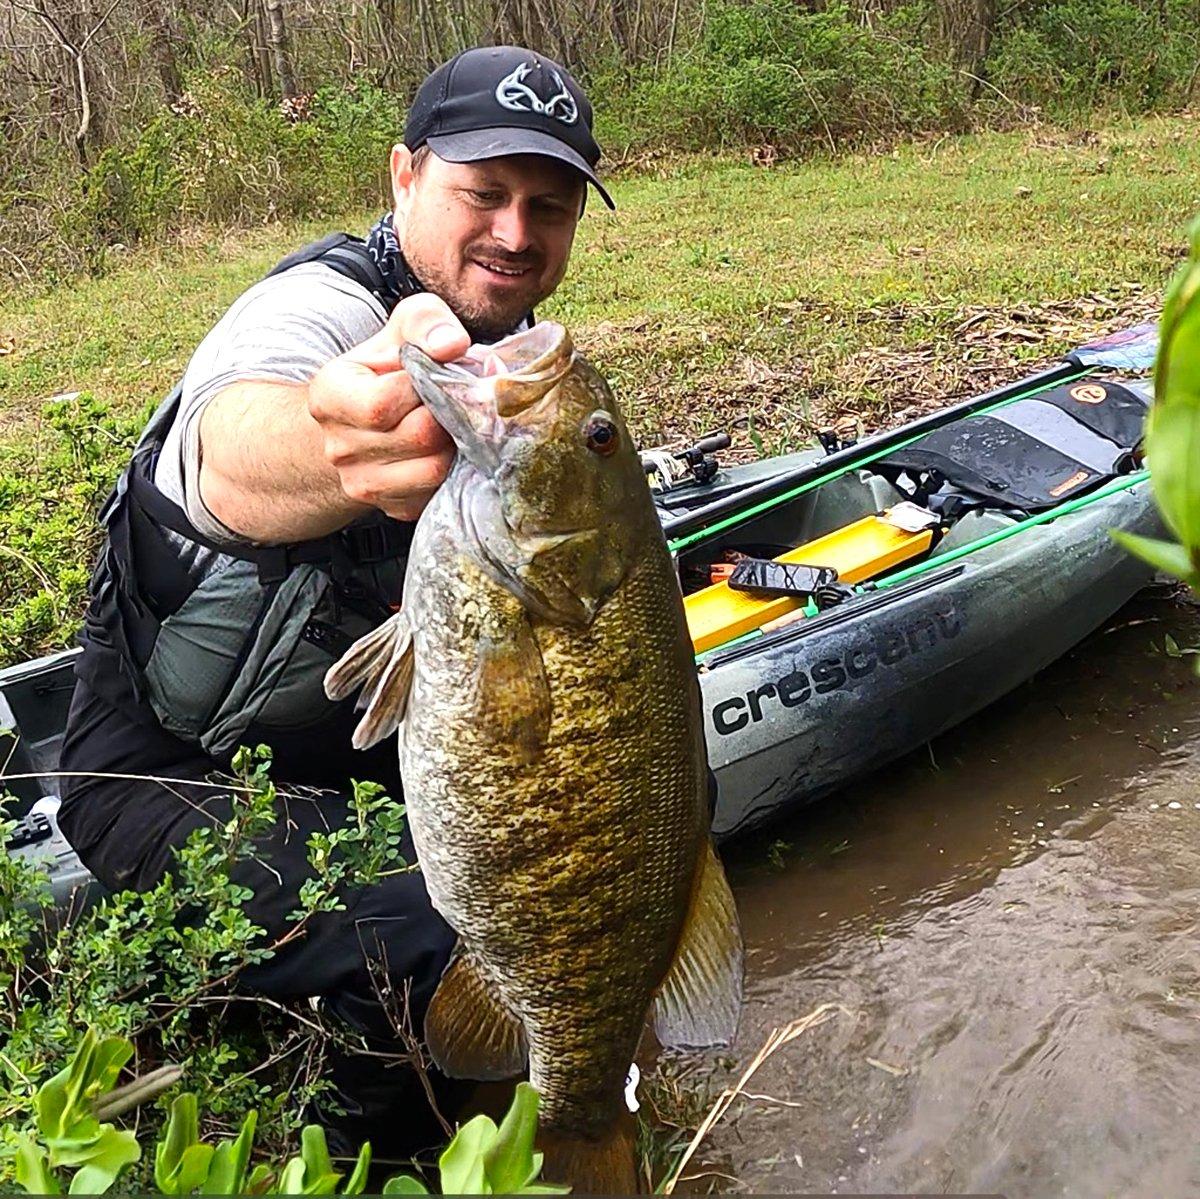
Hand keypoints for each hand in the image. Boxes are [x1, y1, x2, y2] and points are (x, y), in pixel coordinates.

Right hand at [308, 293, 469, 520]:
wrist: (366, 422)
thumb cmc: (388, 370)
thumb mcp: (401, 330)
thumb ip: (426, 323)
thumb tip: (452, 344)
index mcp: (330, 399)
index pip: (383, 403)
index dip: (421, 387)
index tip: (431, 375)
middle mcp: (340, 449)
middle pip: (418, 438)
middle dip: (448, 414)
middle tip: (454, 400)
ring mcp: (364, 484)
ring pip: (433, 470)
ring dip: (455, 444)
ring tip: (450, 422)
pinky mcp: (394, 507)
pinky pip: (438, 492)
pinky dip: (453, 470)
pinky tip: (446, 447)